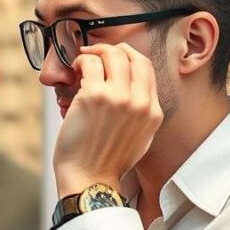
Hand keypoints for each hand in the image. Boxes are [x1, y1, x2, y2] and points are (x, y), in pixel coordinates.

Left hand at [52, 43, 162, 196]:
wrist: (90, 180)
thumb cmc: (107, 162)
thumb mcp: (140, 138)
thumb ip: (140, 113)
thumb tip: (130, 90)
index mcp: (153, 112)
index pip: (147, 69)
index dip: (129, 57)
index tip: (114, 57)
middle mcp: (140, 102)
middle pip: (133, 56)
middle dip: (112, 49)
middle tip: (96, 53)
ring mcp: (118, 98)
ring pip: (111, 55)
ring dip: (94, 52)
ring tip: (83, 61)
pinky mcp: (94, 97)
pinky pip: (90, 64)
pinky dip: (81, 61)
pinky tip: (75, 69)